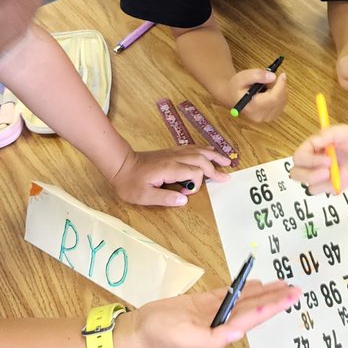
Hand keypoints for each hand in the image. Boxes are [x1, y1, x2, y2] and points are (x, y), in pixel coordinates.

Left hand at [111, 148, 229, 207]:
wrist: (120, 164)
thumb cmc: (130, 182)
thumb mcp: (144, 196)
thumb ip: (165, 198)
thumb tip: (185, 199)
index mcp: (170, 168)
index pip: (194, 173)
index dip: (196, 185)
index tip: (185, 193)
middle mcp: (174, 157)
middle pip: (201, 159)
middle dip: (215, 168)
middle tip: (227, 177)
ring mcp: (173, 152)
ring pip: (198, 150)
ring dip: (213, 156)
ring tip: (226, 161)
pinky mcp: (171, 151)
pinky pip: (192, 148)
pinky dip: (203, 150)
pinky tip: (208, 153)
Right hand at [127, 280, 300, 347]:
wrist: (140, 329)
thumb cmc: (161, 335)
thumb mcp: (185, 340)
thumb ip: (212, 339)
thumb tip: (237, 333)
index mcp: (221, 333)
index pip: (251, 317)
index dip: (271, 307)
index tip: (289, 298)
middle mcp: (222, 323)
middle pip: (254, 308)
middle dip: (275, 299)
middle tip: (296, 289)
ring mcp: (214, 313)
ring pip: (244, 300)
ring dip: (263, 293)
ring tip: (282, 285)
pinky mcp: (204, 304)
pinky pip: (228, 295)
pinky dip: (243, 289)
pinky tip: (255, 284)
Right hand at [226, 69, 288, 122]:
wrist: (232, 96)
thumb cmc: (237, 86)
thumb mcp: (243, 76)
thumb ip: (257, 75)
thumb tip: (273, 77)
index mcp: (252, 107)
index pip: (273, 98)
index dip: (280, 86)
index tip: (282, 75)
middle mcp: (260, 116)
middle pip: (279, 101)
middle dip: (280, 87)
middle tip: (271, 78)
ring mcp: (266, 119)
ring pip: (282, 102)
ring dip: (279, 91)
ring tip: (266, 86)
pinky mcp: (270, 118)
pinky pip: (281, 105)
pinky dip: (279, 96)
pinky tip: (269, 92)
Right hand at [290, 124, 347, 193]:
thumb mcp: (344, 132)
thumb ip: (329, 134)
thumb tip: (314, 141)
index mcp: (312, 147)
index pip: (299, 157)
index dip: (310, 161)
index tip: (329, 161)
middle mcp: (312, 162)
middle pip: (296, 174)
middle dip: (310, 176)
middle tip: (327, 173)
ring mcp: (319, 175)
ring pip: (310, 186)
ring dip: (325, 183)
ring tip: (342, 173)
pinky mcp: (328, 185)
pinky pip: (324, 192)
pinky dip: (334, 187)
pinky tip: (345, 177)